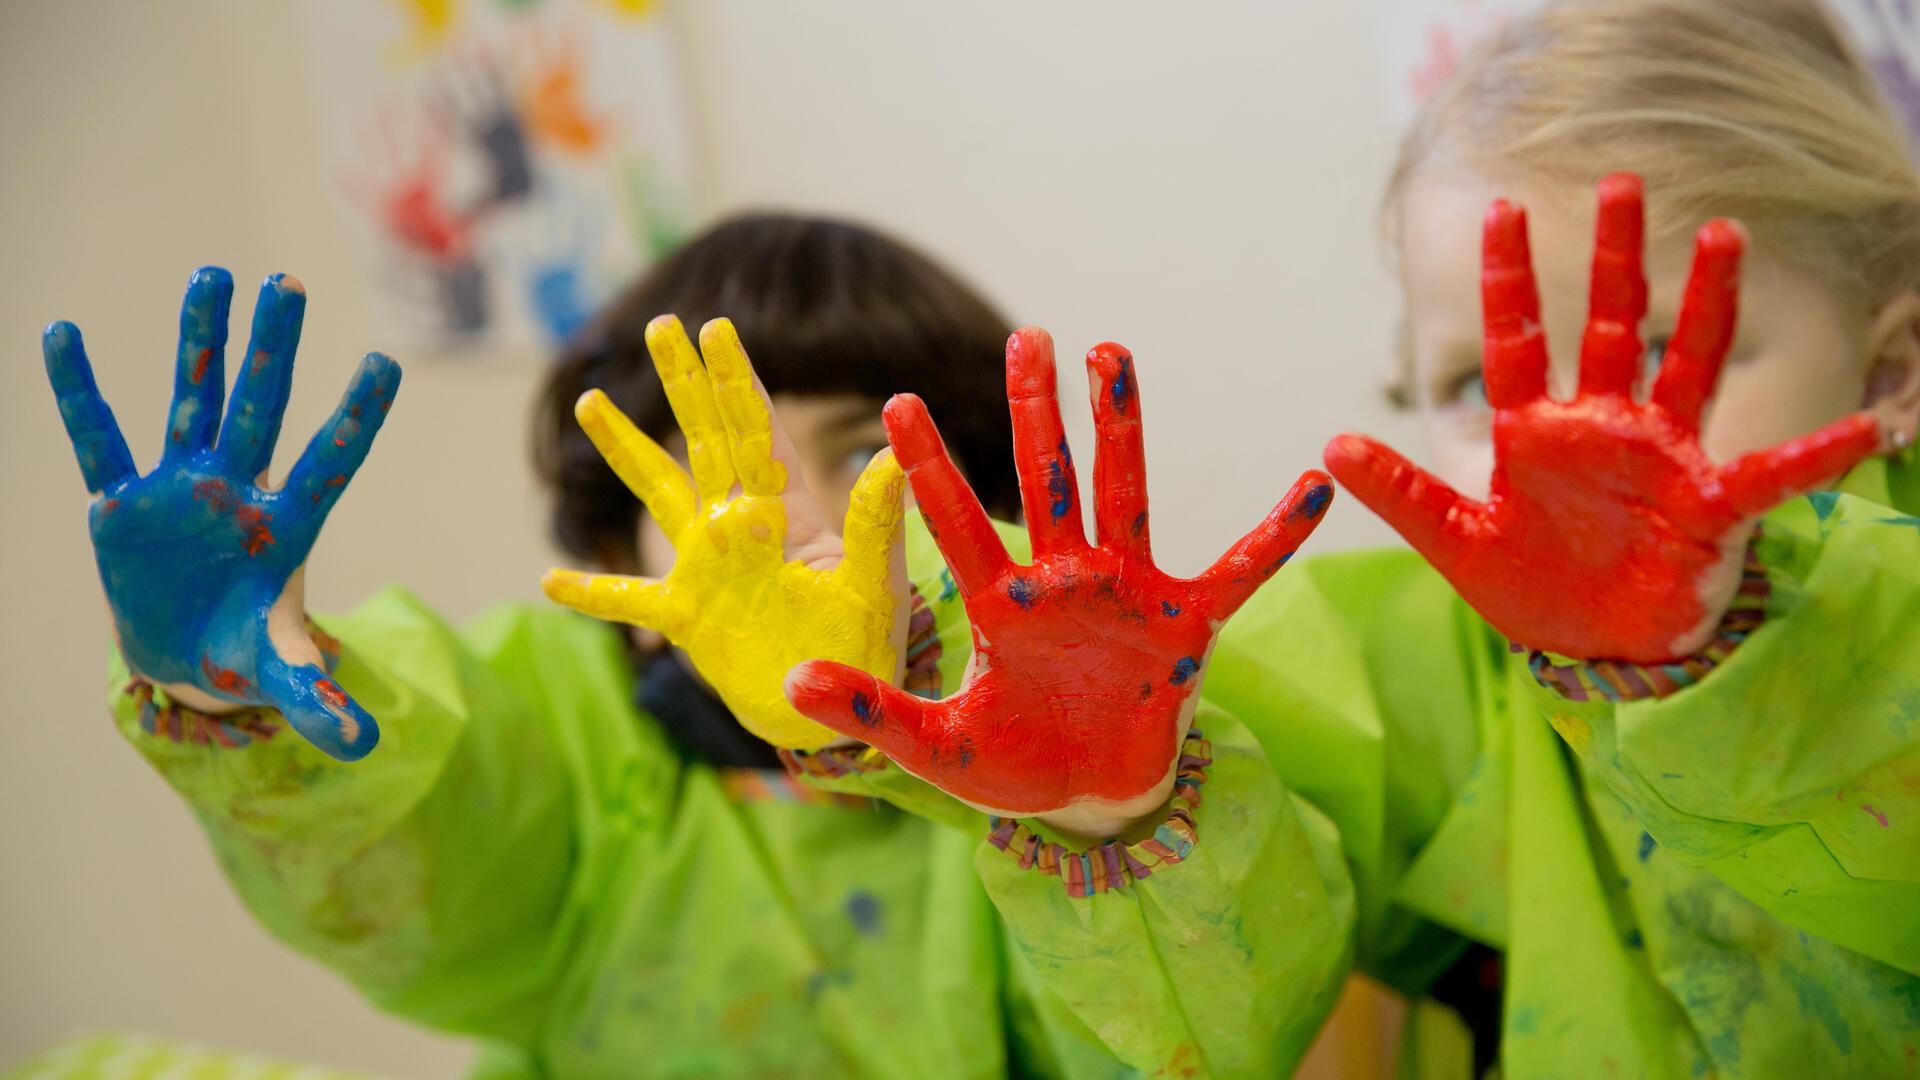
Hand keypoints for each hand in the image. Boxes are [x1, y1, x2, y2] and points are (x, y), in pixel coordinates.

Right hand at [44, 269, 401, 759]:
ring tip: (211, 275)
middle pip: (261, 409)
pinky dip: (80, 391)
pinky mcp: (122, 501)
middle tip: (287, 282)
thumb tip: (363, 746)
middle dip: (272, 350)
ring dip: (199, 342)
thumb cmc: (243, 651)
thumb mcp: (282, 675)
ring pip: (191, 400)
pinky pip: (99, 437)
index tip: (385, 364)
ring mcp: (180, 487)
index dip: (356, 420)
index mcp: (287, 527)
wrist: (184, 652)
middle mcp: (238, 491)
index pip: (331, 464)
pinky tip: (63, 334)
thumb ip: (320, 703)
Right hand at [542, 316, 907, 750]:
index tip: (715, 328)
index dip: (735, 381)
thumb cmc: (866, 647)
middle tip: (660, 325)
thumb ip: (875, 521)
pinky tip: (549, 579)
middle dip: (683, 384)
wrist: (836, 714)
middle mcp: (741, 527)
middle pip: (704, 440)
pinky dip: (591, 592)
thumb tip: (892, 453)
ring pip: (657, 493)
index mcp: (786, 513)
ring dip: (626, 448)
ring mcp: (707, 568)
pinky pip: (628, 598)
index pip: (755, 432)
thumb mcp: (873, 582)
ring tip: (591, 400)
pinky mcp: (686, 617)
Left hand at [785, 328, 1332, 833]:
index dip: (929, 467)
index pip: (956, 522)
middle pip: (1046, 479)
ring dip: (1120, 427)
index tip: (897, 403)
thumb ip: (871, 712)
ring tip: (1111, 354)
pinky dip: (1275, 535)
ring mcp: (1126, 595)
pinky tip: (1315, 485)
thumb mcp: (936, 749)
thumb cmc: (1018, 766)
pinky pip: (1238, 571)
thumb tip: (789, 683)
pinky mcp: (1183, 625)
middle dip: (1034, 410)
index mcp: (1001, 605)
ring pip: (1124, 495)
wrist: (1092, 801)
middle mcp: (1063, 581)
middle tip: (1025, 334)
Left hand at [1325, 174, 1880, 661]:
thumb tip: (1331, 446)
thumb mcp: (1455, 543)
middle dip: (1617, 259)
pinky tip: (1867, 430)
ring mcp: (1660, 458)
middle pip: (1611, 326)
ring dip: (1707, 304)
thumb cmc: (1531, 586)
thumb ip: (1402, 493)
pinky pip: (1767, 474)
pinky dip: (1814, 457)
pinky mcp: (1706, 506)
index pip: (1518, 342)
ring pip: (1687, 363)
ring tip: (1725, 236)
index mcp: (1538, 432)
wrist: (1591, 647)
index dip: (1509, 281)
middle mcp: (1604, 427)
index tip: (1500, 211)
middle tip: (1624, 182)